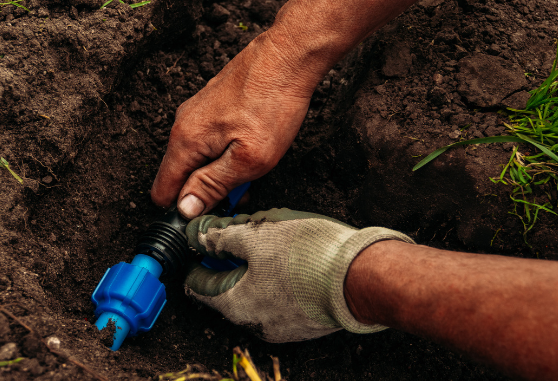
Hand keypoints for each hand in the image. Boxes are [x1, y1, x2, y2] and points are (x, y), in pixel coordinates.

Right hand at [150, 29, 322, 218]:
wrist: (288, 56)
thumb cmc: (272, 104)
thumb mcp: (248, 159)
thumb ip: (213, 185)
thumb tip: (185, 209)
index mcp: (185, 141)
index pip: (163, 191)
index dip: (184, 210)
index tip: (210, 215)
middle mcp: (183, 125)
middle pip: (182, 176)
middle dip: (208, 191)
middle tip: (243, 193)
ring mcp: (197, 112)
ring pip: (199, 157)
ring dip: (221, 171)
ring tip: (253, 169)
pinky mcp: (213, 104)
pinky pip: (210, 140)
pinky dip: (227, 151)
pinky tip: (253, 147)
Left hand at [183, 208, 414, 342]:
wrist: (361, 277)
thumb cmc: (309, 257)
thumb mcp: (256, 235)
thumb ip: (222, 236)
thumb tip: (198, 234)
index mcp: (235, 304)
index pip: (198, 286)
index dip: (196, 259)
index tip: (199, 242)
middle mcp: (255, 323)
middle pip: (228, 288)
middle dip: (230, 259)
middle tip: (237, 232)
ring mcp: (283, 325)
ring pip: (257, 291)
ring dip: (256, 267)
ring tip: (270, 239)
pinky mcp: (306, 320)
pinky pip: (282, 297)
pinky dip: (279, 278)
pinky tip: (292, 256)